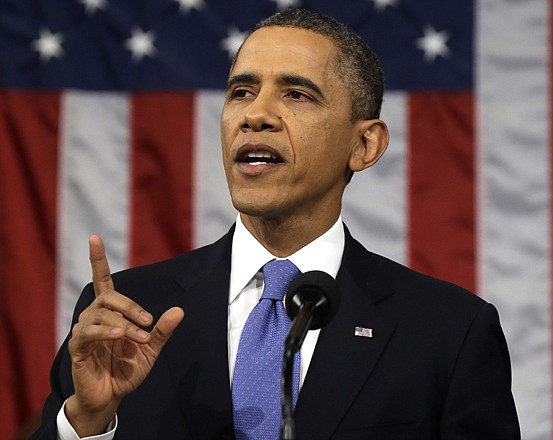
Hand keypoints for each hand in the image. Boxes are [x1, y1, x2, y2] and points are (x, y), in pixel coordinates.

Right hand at [65, 235, 183, 435]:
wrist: (112, 396)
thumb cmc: (128, 369)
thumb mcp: (151, 348)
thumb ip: (163, 330)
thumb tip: (180, 310)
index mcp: (111, 313)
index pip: (102, 280)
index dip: (98, 260)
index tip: (94, 238)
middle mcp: (95, 316)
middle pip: (109, 297)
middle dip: (132, 307)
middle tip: (149, 323)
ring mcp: (84, 331)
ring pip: (101, 314)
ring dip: (124, 324)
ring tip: (140, 338)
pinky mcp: (78, 347)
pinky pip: (88, 332)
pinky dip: (105, 331)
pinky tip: (118, 335)